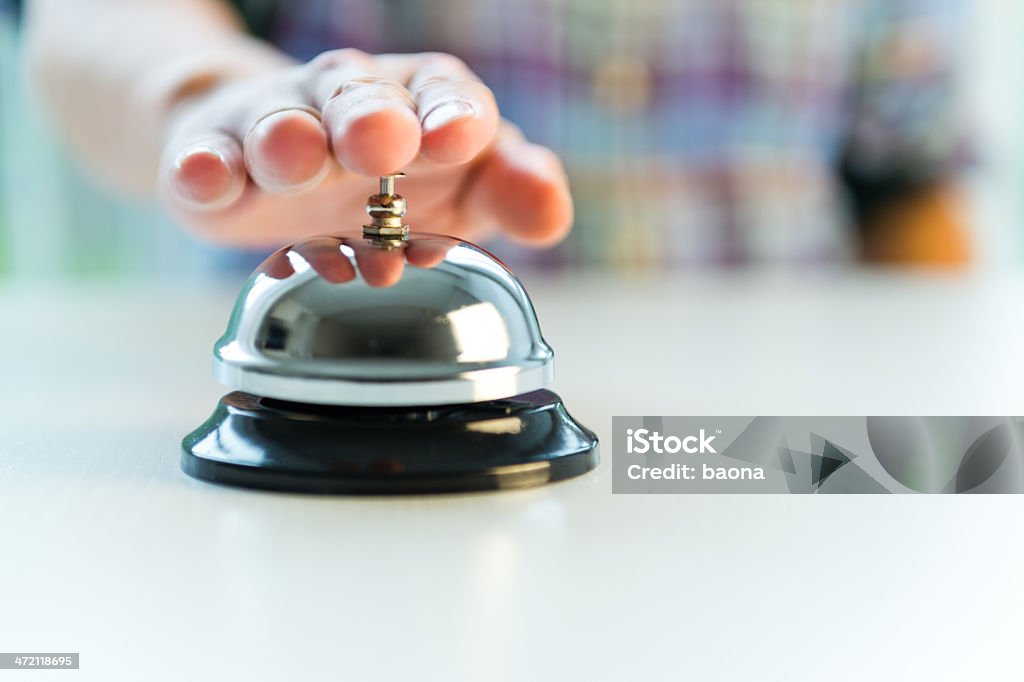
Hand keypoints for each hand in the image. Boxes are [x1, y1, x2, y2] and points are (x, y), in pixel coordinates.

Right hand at [160, 49, 571, 248]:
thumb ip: (508, 191)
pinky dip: (202, 168)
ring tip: (296, 156)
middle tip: (384, 144)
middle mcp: (349, 105)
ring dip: (289, 138)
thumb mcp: (461, 187)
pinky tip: (203, 178)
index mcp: (419, 104)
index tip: (460, 137)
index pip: (443, 94)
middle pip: (360, 98)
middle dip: (372, 118)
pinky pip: (206, 159)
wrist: (280, 162)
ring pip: (282, 123)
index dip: (451, 114)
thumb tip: (551, 215)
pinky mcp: (216, 159)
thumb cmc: (391, 181)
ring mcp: (278, 128)